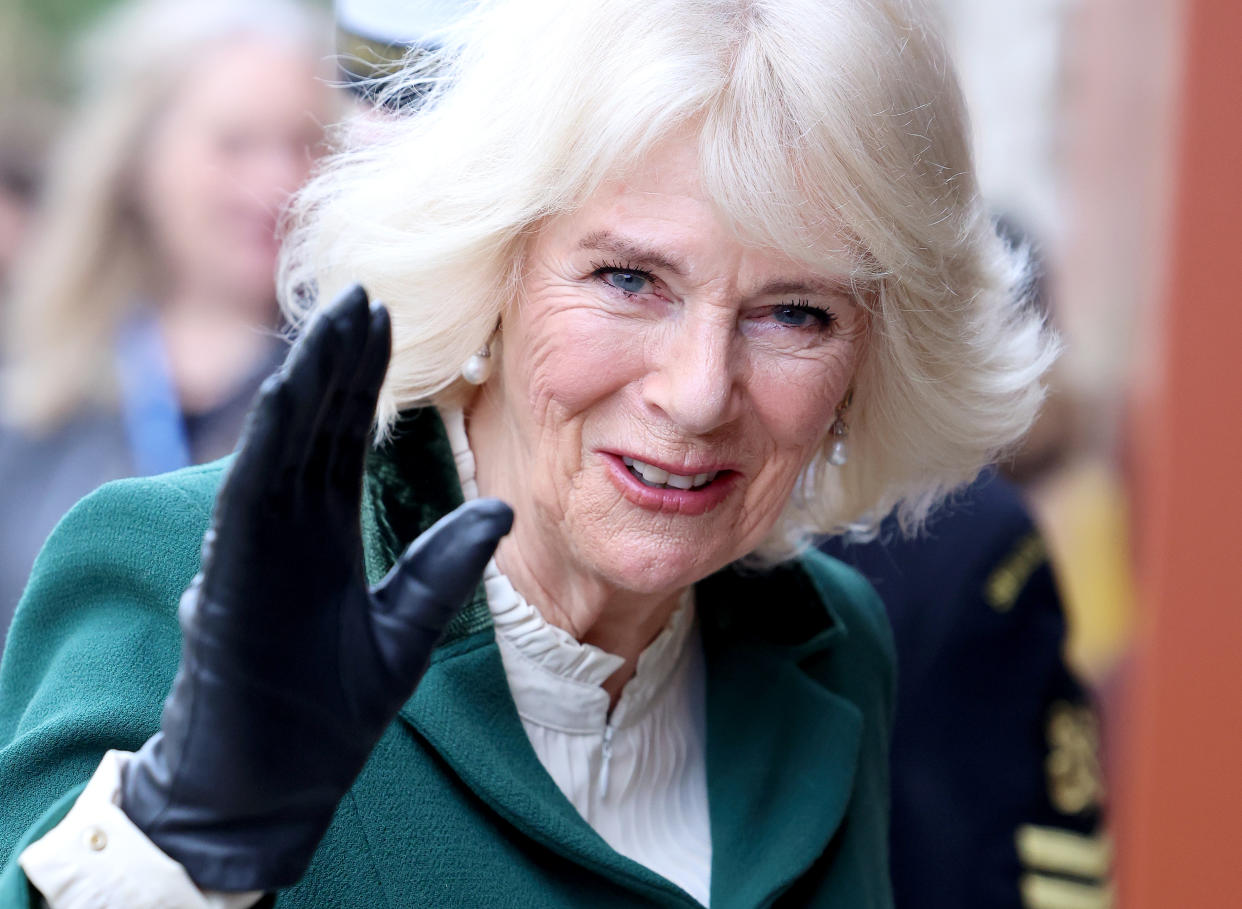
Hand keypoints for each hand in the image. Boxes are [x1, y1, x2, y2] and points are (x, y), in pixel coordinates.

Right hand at [120, 285, 512, 890]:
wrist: (276, 783)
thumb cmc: (330, 713)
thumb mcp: (408, 630)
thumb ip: (445, 566)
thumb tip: (503, 506)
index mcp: (324, 535)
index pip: (346, 439)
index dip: (365, 381)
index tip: (388, 323)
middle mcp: (288, 526)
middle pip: (317, 425)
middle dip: (341, 359)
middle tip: (366, 292)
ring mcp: (258, 543)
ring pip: (284, 442)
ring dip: (310, 378)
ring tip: (338, 317)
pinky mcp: (236, 569)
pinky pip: (253, 490)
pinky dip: (273, 438)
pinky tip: (295, 389)